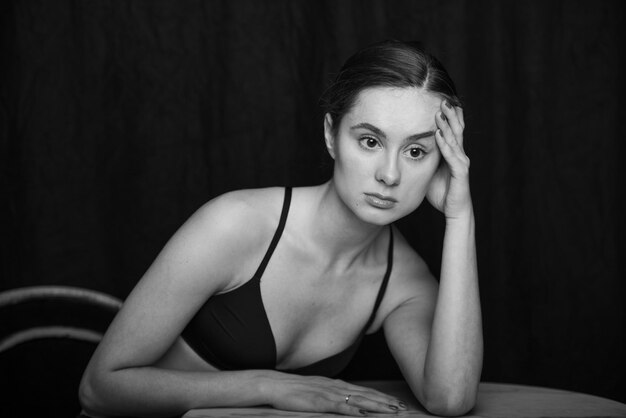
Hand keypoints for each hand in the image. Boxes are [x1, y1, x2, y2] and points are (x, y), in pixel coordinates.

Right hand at [266, 373, 406, 415]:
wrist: (276, 384)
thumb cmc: (295, 390)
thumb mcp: (318, 391)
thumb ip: (334, 395)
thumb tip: (347, 401)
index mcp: (337, 385)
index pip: (365, 391)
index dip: (382, 397)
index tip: (397, 403)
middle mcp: (337, 388)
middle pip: (367, 395)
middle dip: (386, 402)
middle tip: (404, 408)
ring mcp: (329, 394)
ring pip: (359, 400)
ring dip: (378, 406)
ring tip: (393, 411)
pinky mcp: (320, 402)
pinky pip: (340, 407)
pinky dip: (355, 410)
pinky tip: (365, 414)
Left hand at [426, 101, 471, 218]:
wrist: (454, 210)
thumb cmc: (441, 191)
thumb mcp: (428, 171)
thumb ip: (422, 159)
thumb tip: (405, 150)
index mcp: (453, 153)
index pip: (452, 130)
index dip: (448, 117)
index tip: (441, 102)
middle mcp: (459, 155)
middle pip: (456, 130)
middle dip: (449, 114)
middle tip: (442, 99)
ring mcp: (461, 162)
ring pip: (454, 139)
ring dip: (446, 125)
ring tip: (439, 112)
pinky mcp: (460, 172)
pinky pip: (452, 155)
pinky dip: (445, 144)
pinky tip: (439, 134)